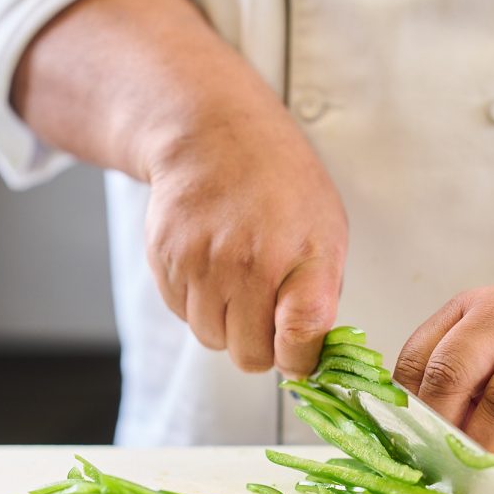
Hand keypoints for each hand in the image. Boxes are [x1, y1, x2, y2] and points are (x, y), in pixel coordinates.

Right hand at [142, 98, 347, 377]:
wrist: (214, 134)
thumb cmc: (280, 183)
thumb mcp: (327, 230)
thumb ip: (321, 293)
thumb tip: (311, 351)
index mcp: (302, 257)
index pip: (301, 340)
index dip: (302, 360)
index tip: (302, 353)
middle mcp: (249, 263)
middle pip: (250, 355)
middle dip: (261, 344)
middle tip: (268, 311)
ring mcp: (202, 263)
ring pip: (212, 339)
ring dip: (226, 324)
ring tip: (239, 281)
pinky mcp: (166, 260)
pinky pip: (183, 314)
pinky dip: (198, 303)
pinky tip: (212, 266)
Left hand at [394, 285, 493, 476]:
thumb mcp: (491, 340)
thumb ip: (455, 375)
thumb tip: (414, 437)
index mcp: (471, 309)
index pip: (420, 356)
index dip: (404, 406)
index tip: (401, 443)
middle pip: (453, 373)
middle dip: (435, 426)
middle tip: (430, 462)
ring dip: (478, 448)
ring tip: (466, 475)